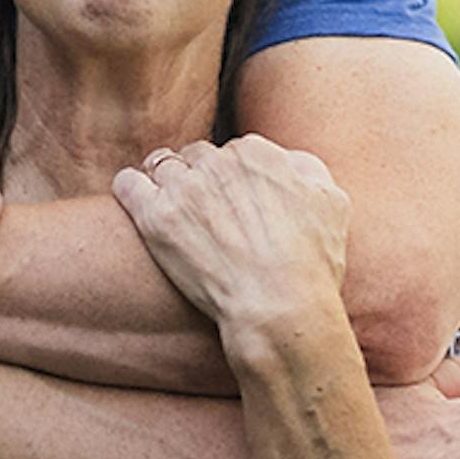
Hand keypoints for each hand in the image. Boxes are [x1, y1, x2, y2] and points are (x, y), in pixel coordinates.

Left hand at [111, 135, 348, 336]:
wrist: (280, 307)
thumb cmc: (310, 264)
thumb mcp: (332, 204)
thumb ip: (309, 171)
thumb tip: (289, 163)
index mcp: (258, 154)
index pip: (235, 151)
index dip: (233, 177)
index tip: (233, 200)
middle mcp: (219, 162)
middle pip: (197, 155)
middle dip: (199, 178)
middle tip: (202, 211)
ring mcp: (184, 188)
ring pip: (161, 164)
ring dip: (164, 181)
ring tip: (168, 207)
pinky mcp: (154, 217)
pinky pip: (127, 183)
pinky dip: (130, 188)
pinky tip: (137, 201)